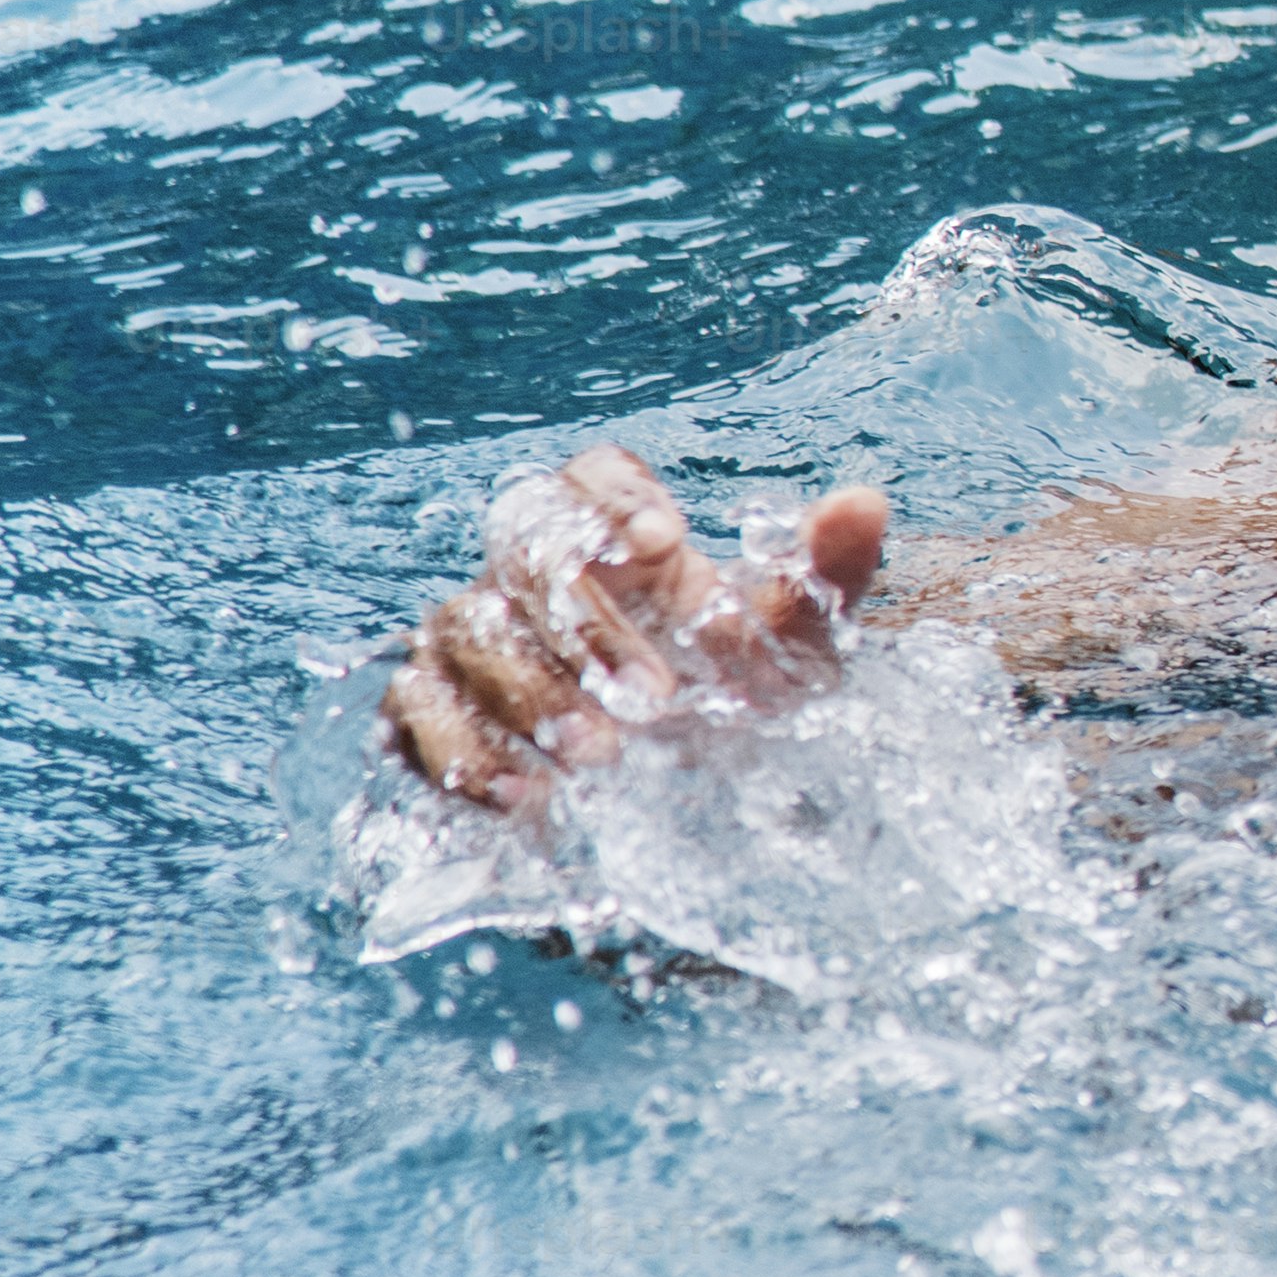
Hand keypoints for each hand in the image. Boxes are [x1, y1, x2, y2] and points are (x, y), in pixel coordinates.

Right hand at [381, 443, 889, 811]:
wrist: (690, 798)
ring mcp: (477, 642)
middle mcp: (534, 579)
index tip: (668, 545)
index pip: (585, 477)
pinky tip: (526, 794)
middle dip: (582, 623)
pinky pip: (413, 711)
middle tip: (651, 699)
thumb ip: (825, 577)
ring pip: (460, 629)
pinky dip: (460, 749)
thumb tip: (863, 502)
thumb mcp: (796, 651)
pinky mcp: (437, 714)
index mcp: (617, 545)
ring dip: (529, 695)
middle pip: (521, 551)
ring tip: (602, 759)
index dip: (614, 497)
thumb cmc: (737, 698)